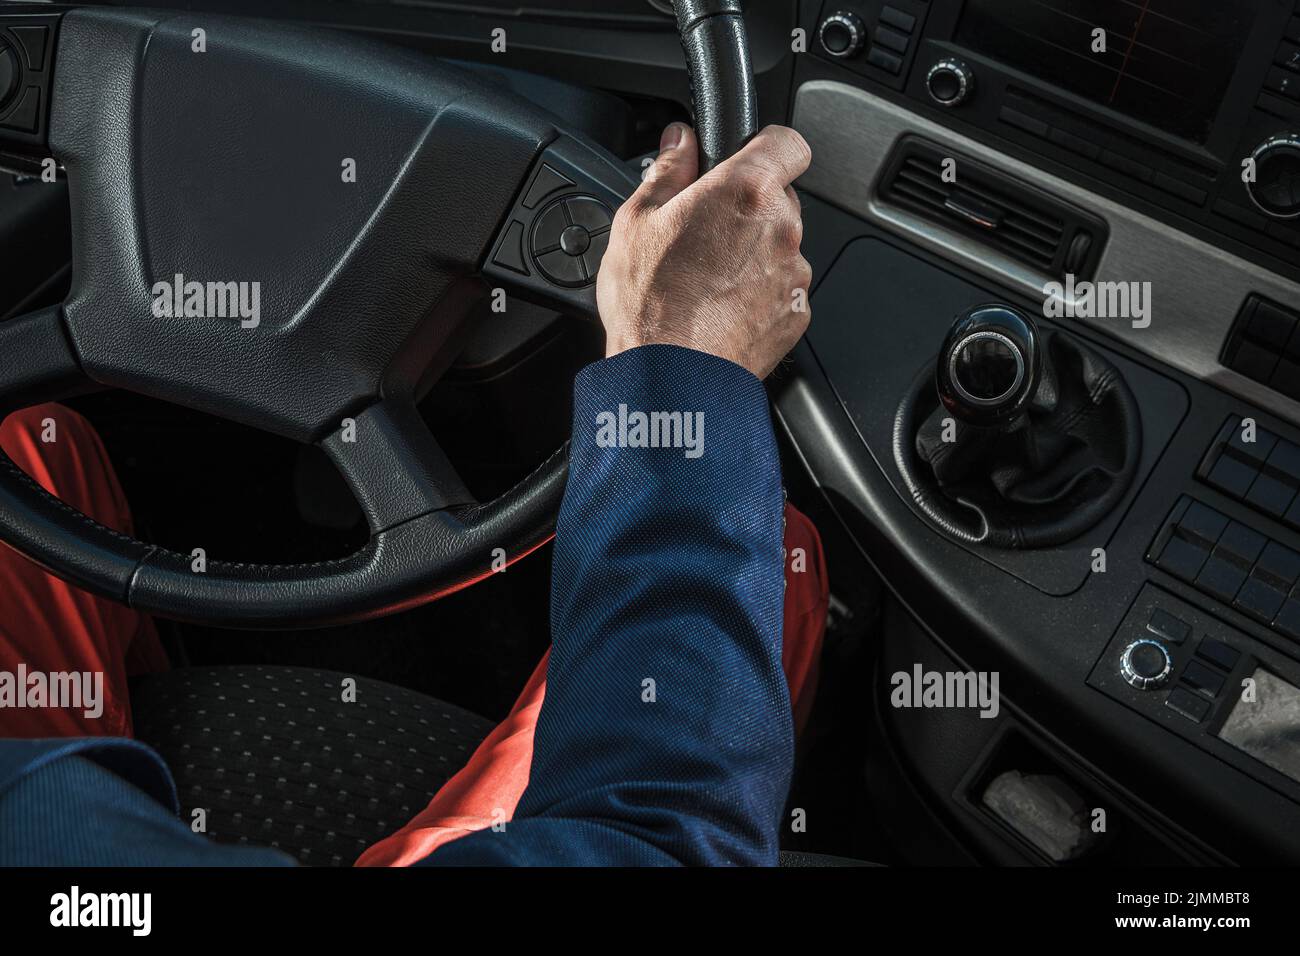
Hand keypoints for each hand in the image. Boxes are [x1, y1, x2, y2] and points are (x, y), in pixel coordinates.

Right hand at [596, 122, 813, 379]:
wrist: (673, 376)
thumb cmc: (651, 303)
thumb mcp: (637, 221)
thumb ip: (667, 170)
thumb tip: (680, 141)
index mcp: (745, 191)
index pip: (787, 142)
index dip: (767, 146)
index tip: (747, 158)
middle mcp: (781, 228)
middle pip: (780, 198)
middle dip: (748, 208)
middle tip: (705, 232)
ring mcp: (794, 273)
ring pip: (781, 246)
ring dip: (754, 253)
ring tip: (708, 278)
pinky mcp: (796, 313)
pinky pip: (783, 289)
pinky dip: (760, 293)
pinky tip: (722, 307)